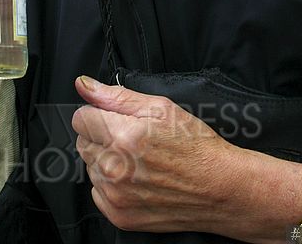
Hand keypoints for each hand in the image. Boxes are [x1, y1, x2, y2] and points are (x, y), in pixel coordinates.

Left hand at [72, 77, 301, 241]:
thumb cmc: (195, 144)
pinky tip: (137, 178)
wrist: (221, 188)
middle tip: (132, 138)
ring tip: (138, 159)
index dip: (98, 114)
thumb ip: (116, 96)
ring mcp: (116, 196)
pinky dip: (111, 185)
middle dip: (102, 136)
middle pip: (82, 142)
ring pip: (90, 167)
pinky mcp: (120, 216)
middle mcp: (115, 168)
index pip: (80, 119)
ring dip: (106, 160)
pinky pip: (97, 193)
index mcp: (124, 136)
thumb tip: (84, 85)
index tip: (115, 118)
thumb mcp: (161, 107)